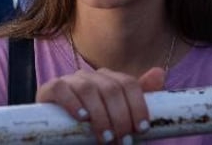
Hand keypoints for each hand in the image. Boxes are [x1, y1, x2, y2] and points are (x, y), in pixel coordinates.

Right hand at [35, 66, 163, 142]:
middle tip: (123, 142)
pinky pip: (62, 89)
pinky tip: (82, 118)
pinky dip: (73, 103)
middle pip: (111, 88)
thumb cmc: (94, 129)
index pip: (129, 83)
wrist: (63, 136)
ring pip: (89, 89)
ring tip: (106, 138)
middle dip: (120, 117)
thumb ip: (137, 100)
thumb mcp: (118, 119)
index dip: (138, 105)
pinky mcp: (51, 88)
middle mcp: (91, 76)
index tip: (142, 129)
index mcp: (110, 80)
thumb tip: (160, 73)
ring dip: (100, 116)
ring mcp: (71, 80)